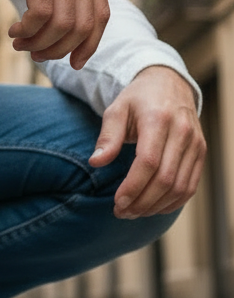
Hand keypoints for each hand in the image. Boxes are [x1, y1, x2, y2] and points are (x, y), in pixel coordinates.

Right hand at [0, 0, 109, 69]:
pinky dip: (27, 30)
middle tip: (34, 53)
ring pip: (61, 23)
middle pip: (81, 25)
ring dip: (39, 42)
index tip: (73, 62)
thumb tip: (61, 18)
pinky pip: (40, 12)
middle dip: (58, 49)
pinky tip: (14, 30)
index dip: (88, 45)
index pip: (100, 16)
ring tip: (20, 42)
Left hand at [89, 66, 205, 217]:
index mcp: (158, 119)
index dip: (133, 187)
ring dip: (156, 206)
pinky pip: (191, 186)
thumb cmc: (138, 99)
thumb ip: (108, 136)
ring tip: (134, 212)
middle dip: (142, 202)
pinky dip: (173, 202)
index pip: (148, 162)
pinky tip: (153, 207)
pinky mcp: (201, 152)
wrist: (169, 84)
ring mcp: (195, 143)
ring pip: (180, 187)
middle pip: (165, 179)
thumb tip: (96, 162)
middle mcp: (182, 131)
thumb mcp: (117, 109)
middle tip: (122, 212)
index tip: (117, 203)